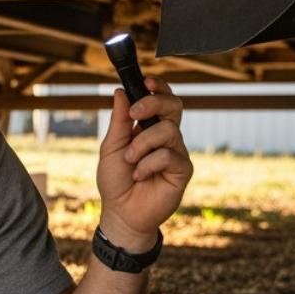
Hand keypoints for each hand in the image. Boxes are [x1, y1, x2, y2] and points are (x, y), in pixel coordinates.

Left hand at [96, 75, 192, 249]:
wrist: (121, 213)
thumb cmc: (116, 181)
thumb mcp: (112, 147)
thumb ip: (119, 121)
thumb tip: (120, 92)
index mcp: (150, 127)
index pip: (161, 100)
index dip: (158, 87)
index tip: (145, 81)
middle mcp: (167, 137)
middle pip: (174, 106)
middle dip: (153, 103)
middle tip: (134, 113)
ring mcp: (177, 152)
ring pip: (168, 130)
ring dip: (143, 143)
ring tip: (130, 160)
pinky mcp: (183, 170)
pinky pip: (168, 155)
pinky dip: (148, 163)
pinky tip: (139, 176)